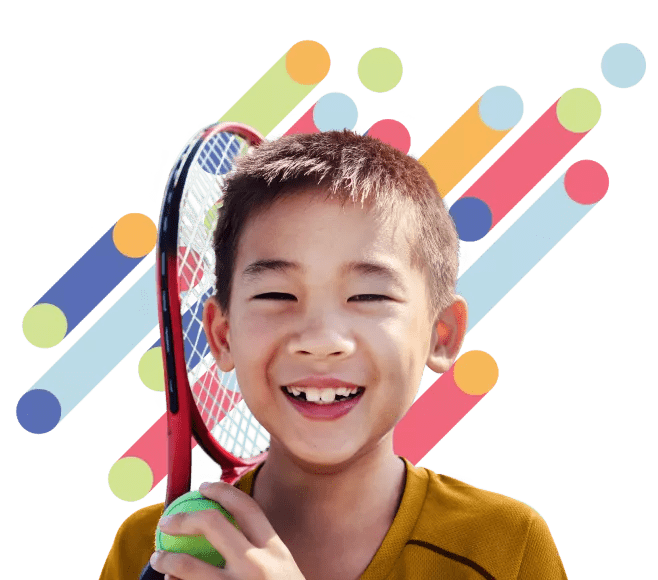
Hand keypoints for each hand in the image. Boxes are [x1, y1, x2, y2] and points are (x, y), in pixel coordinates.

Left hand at [150, 481, 305, 579]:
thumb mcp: (284, 572)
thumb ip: (264, 553)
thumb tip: (229, 531)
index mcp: (275, 550)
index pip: (247, 507)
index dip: (223, 491)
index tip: (205, 487)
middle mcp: (257, 565)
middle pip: (212, 524)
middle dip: (184, 517)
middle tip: (168, 521)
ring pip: (189, 566)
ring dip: (167, 560)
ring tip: (159, 558)